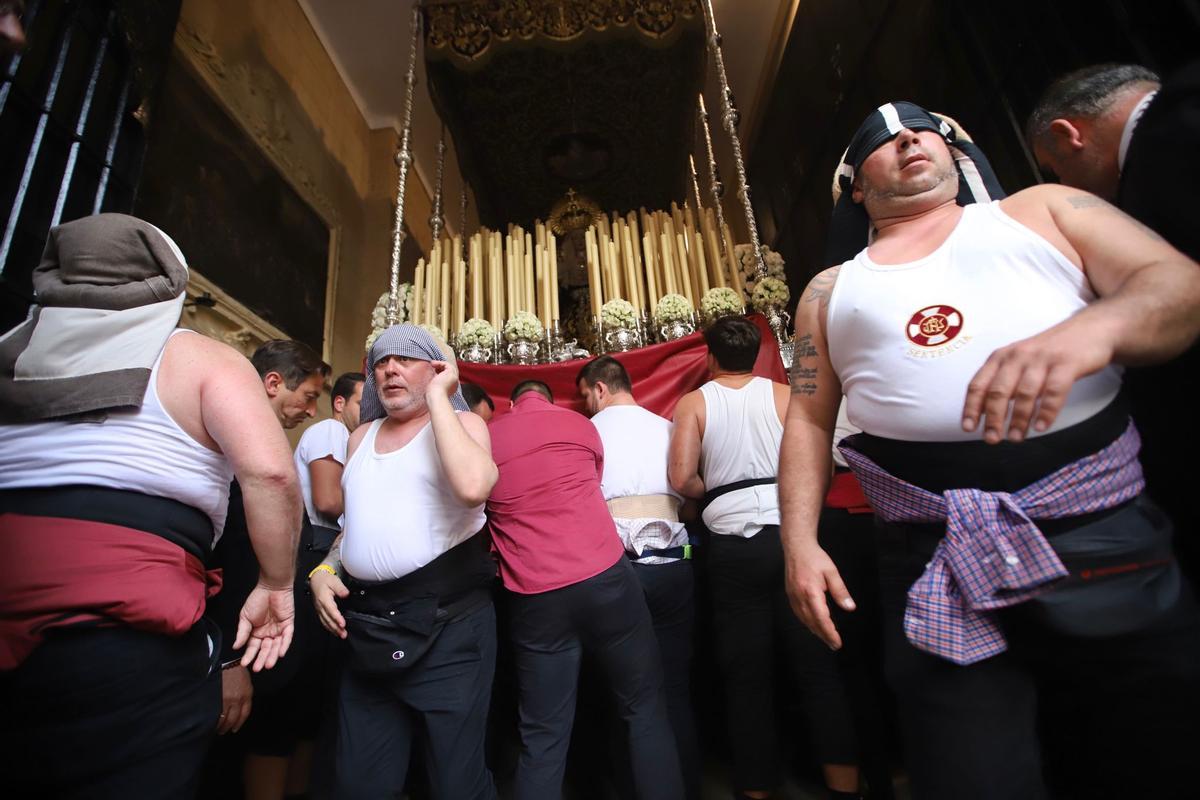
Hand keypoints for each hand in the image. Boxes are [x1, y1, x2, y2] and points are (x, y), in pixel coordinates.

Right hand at [217, 664, 252, 733]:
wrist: (222, 661)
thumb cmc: (233, 669)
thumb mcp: (244, 680)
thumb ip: (244, 693)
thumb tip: (239, 706)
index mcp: (247, 693)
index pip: (245, 713)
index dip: (239, 722)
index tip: (235, 728)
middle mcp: (239, 699)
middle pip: (235, 718)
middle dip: (230, 726)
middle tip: (224, 731)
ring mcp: (228, 699)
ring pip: (225, 719)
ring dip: (221, 726)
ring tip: (217, 730)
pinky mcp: (218, 699)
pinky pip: (217, 715)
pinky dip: (215, 721)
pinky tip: (212, 724)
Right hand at [234, 582, 294, 671]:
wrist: (271, 586)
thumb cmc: (257, 599)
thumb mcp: (245, 617)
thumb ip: (242, 632)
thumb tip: (236, 646)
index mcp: (256, 632)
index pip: (253, 647)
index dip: (249, 655)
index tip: (245, 663)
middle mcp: (268, 633)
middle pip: (265, 649)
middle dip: (261, 658)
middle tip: (258, 668)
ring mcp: (278, 630)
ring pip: (276, 646)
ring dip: (273, 655)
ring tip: (268, 664)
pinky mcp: (288, 624)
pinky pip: (287, 637)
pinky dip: (284, 645)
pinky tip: (280, 653)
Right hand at [310, 568, 348, 638]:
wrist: (315, 580)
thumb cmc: (325, 580)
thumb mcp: (334, 580)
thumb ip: (340, 588)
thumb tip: (346, 594)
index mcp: (324, 599)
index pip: (331, 610)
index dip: (337, 618)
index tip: (343, 624)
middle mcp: (320, 606)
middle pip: (328, 619)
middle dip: (336, 628)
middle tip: (343, 634)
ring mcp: (319, 609)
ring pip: (325, 622)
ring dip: (333, 629)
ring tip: (341, 635)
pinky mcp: (319, 611)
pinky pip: (323, 621)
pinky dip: (329, 627)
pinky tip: (334, 631)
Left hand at [429, 359, 459, 398]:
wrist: (436, 396)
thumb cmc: (433, 396)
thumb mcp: (434, 390)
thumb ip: (434, 386)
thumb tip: (429, 385)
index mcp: (451, 388)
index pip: (448, 378)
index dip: (441, 373)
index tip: (434, 372)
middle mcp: (455, 383)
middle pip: (450, 372)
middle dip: (442, 368)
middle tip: (434, 367)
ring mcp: (454, 378)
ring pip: (449, 367)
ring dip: (440, 364)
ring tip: (432, 364)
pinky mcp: (451, 373)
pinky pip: (447, 364)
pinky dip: (440, 363)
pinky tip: (433, 364)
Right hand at [785, 543, 854, 649]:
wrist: (796, 547)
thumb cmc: (814, 557)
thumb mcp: (832, 572)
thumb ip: (840, 591)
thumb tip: (849, 607)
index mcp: (811, 592)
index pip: (821, 618)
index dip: (829, 632)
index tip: (837, 642)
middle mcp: (799, 597)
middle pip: (812, 623)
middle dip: (824, 635)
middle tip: (834, 645)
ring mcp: (793, 597)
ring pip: (804, 620)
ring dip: (815, 631)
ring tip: (826, 638)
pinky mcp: (790, 595)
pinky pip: (799, 614)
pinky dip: (807, 622)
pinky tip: (814, 625)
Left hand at [962, 322, 1113, 442]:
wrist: (1091, 328)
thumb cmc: (1050, 352)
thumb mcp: (1019, 362)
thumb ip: (1003, 382)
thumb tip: (984, 413)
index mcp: (1001, 357)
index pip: (979, 384)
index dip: (971, 408)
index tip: (968, 428)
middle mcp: (1018, 356)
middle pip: (998, 390)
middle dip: (993, 418)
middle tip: (991, 439)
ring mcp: (1042, 359)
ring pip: (1024, 392)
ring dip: (1018, 419)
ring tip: (1016, 438)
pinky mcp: (1066, 363)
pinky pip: (1054, 390)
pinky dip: (1046, 411)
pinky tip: (1040, 427)